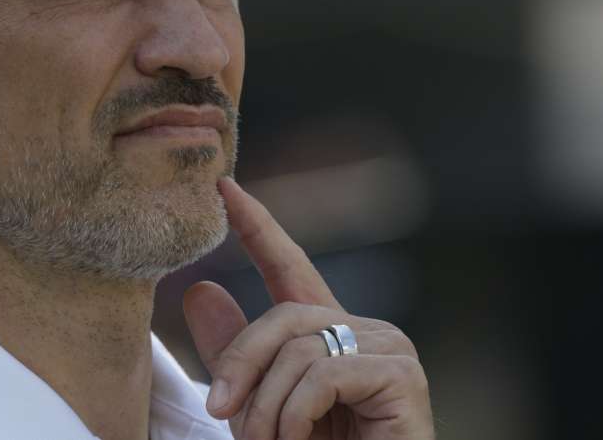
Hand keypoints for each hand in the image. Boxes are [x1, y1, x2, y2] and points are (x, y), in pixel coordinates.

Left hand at [183, 178, 432, 439]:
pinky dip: (298, 412)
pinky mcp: (403, 375)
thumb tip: (199, 291)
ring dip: (267, 406)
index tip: (222, 186)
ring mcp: (389, 348)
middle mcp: (364, 330)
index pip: (288, 265)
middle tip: (221, 416)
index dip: (256, 226)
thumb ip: (235, 356)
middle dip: (241, 364)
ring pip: (299, 346)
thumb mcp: (259, 408)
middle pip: (283, 314)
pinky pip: (326, 372)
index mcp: (329, 335)